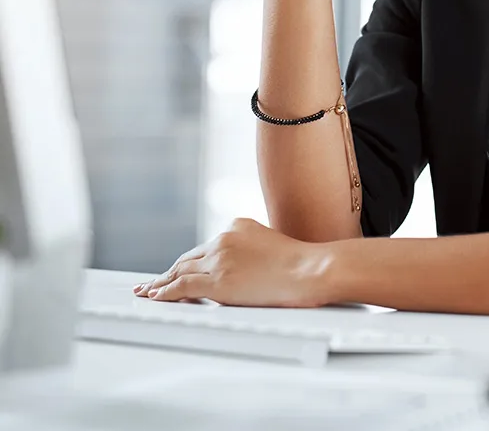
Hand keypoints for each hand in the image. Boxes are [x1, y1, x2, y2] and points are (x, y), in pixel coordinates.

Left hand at [132, 217, 336, 306]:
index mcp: (236, 225)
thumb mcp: (271, 245)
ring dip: (161, 282)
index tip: (177, 268)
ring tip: (147, 291)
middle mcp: (223, 237)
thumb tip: (244, 269)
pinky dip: (164, 293)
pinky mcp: (217, 281)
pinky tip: (155, 297)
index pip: (206, 247)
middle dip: (169, 270)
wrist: (308, 270)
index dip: (188, 261)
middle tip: (152, 282)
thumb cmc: (300, 263)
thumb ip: (251, 251)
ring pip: (180, 271)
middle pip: (188, 257)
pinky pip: (181, 287)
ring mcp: (219, 258)